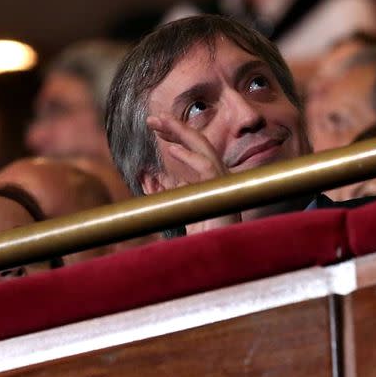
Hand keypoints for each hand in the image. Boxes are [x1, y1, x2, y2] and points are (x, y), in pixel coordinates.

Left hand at [146, 113, 240, 233]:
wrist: (215, 259)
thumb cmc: (201, 238)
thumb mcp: (181, 208)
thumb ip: (171, 191)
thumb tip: (157, 175)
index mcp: (213, 179)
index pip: (195, 148)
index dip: (176, 134)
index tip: (155, 124)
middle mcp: (221, 177)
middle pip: (199, 143)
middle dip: (175, 127)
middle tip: (152, 117)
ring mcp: (223, 184)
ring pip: (204, 148)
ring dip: (181, 132)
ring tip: (160, 122)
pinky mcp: (221, 193)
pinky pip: (206, 168)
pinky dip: (189, 157)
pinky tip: (172, 149)